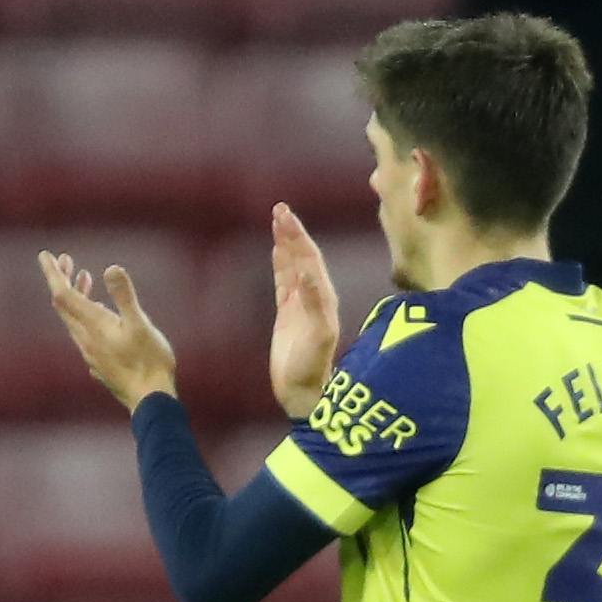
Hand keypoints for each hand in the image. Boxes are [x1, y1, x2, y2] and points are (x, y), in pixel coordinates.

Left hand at [38, 251, 177, 411]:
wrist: (151, 401)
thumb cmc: (149, 362)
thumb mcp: (141, 325)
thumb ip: (124, 296)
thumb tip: (111, 268)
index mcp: (94, 325)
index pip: (63, 294)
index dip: (53, 273)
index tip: (45, 255)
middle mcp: (86, 339)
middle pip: (64, 305)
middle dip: (62, 279)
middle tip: (66, 259)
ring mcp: (91, 353)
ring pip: (74, 320)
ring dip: (76, 296)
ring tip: (85, 278)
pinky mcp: (99, 363)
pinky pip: (84, 334)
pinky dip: (86, 315)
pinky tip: (100, 314)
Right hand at [268, 204, 343, 419]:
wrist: (304, 393)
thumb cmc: (311, 367)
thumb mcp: (317, 334)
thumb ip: (313, 303)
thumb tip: (307, 273)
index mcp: (324, 297)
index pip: (310, 258)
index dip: (298, 236)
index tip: (285, 215)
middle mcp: (316, 298)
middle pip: (302, 256)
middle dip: (291, 232)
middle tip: (279, 209)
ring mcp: (301, 305)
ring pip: (293, 266)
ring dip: (286, 244)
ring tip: (277, 220)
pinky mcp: (289, 315)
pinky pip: (284, 282)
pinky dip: (280, 264)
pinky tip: (277, 251)